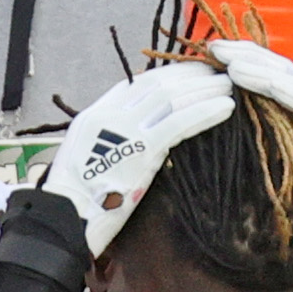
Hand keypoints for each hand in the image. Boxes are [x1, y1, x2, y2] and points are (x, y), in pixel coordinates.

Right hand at [43, 63, 234, 255]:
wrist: (64, 218)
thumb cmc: (78, 202)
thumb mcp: (90, 160)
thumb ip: (114, 143)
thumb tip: (142, 142)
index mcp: (96, 115)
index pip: (137, 85)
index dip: (168, 76)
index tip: (190, 74)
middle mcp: (109, 115)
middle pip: (157, 85)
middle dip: (190, 77)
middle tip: (216, 73)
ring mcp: (124, 130)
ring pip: (171, 99)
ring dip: (203, 90)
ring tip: (227, 86)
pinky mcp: (141, 150)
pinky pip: (178, 123)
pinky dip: (204, 112)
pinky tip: (226, 108)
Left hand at [207, 40, 292, 247]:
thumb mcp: (284, 167)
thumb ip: (264, 148)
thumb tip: (227, 143)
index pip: (271, 75)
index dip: (243, 61)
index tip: (212, 55)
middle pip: (279, 69)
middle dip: (245, 55)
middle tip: (213, 47)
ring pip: (292, 82)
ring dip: (260, 69)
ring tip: (230, 62)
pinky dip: (288, 93)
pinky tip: (264, 83)